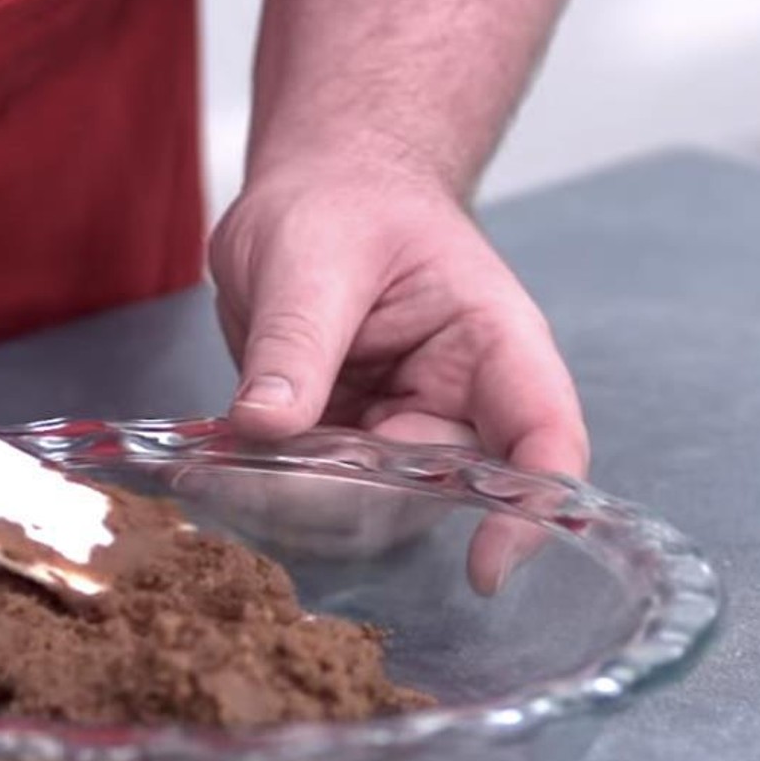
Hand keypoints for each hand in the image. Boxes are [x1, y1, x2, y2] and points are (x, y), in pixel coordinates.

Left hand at [210, 156, 587, 592]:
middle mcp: (458, 400)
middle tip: (266, 485)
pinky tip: (216, 474)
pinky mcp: (345, 442)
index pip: (543, 440)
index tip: (486, 568)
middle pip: (437, 490)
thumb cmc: (342, 201)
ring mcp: (400, 427)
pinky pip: (318, 488)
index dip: (528, 510)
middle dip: (354, 501)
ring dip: (300, 502)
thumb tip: (266, 426)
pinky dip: (270, 490)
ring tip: (225, 478)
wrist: (314, 192)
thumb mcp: (313, 258)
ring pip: (370, 504)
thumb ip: (296, 343)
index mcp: (492, 346)